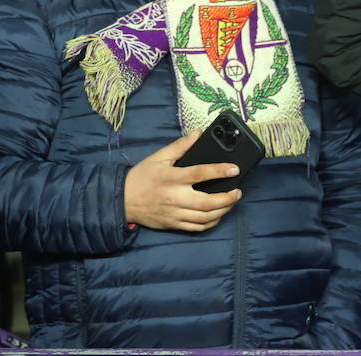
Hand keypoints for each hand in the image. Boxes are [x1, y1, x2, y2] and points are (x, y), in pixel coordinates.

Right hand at [124, 131, 242, 231]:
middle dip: (227, 198)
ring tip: (232, 201)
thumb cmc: (142, 176)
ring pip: (205, 218)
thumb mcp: (159, 157)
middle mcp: (175, 198)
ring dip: (223, 211)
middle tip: (238, 191)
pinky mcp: (173, 224)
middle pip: (207, 203)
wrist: (122, 200)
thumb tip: (198, 133)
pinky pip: (197, 227)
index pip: (200, 174)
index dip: (219, 171)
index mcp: (172, 178)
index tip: (234, 169)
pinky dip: (211, 223)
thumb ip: (180, 146)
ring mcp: (175, 214)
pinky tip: (218, 215)